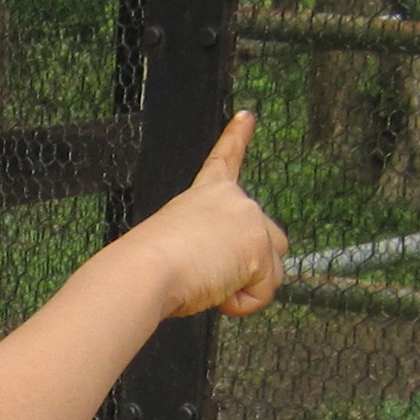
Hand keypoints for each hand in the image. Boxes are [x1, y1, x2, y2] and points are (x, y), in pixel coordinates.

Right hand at [125, 113, 287, 320]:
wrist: (145, 270)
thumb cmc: (146, 265)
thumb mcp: (178, 247)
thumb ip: (209, 250)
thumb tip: (229, 285)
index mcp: (206, 194)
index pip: (225, 160)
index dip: (237, 137)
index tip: (247, 115)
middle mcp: (234, 199)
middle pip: (271, 241)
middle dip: (251, 270)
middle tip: (209, 277)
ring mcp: (250, 220)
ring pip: (273, 271)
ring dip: (245, 288)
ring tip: (209, 283)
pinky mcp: (260, 246)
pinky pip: (264, 292)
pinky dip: (243, 303)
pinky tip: (217, 292)